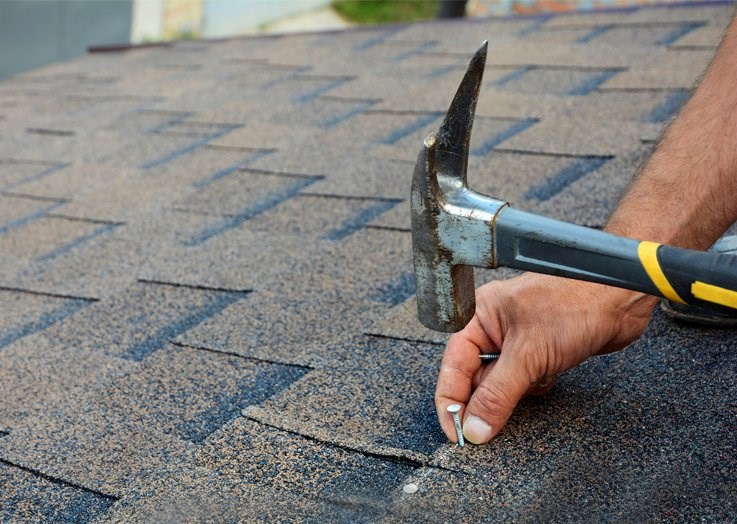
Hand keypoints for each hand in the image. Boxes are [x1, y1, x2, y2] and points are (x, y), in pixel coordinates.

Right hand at [435, 273, 657, 443]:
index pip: (452, 366)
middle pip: (476, 378)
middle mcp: (495, 327)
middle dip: (490, 397)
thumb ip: (497, 395)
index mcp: (480, 316)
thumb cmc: (574, 304)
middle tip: (494, 420)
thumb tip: (475, 428)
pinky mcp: (540, 351)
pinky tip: (552, 374)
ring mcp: (518, 339)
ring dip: (519, 391)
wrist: (621, 300)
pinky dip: (536, 386)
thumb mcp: (528, 355)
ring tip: (537, 376)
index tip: (457, 433)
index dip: (451, 402)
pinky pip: (525, 381)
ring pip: (503, 383)